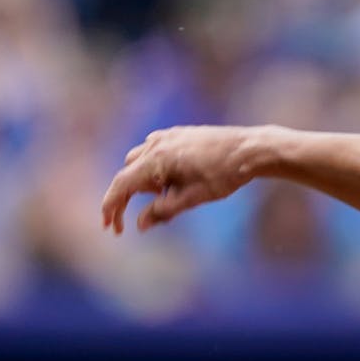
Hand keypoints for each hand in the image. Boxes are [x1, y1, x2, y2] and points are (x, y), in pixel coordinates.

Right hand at [100, 125, 261, 233]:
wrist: (250, 149)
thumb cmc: (225, 174)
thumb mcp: (192, 198)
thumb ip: (163, 211)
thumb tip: (139, 225)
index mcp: (156, 160)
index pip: (122, 185)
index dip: (111, 207)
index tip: (109, 227)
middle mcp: (156, 144)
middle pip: (126, 173)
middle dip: (123, 198)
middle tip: (126, 222)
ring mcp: (166, 136)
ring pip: (137, 161)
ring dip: (139, 182)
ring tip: (159, 197)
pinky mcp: (177, 133)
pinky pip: (152, 150)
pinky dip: (151, 167)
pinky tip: (168, 180)